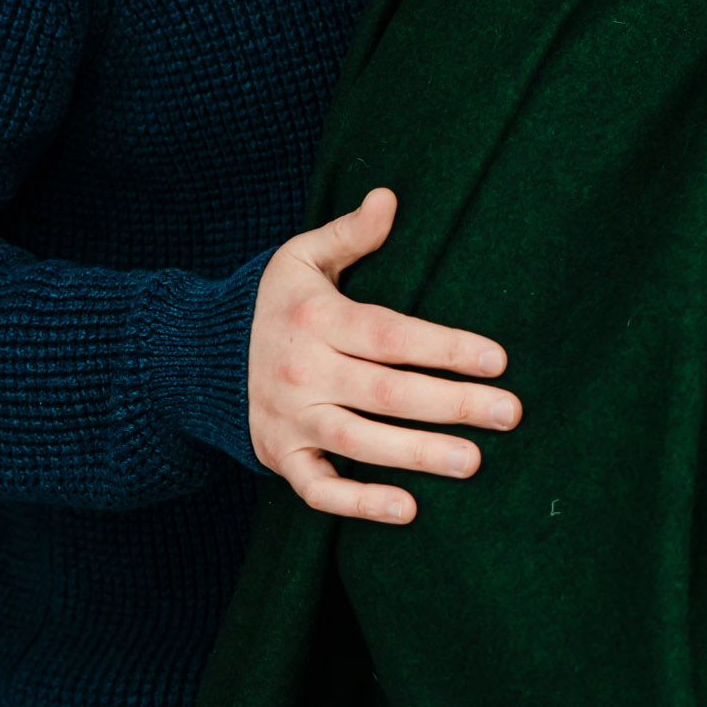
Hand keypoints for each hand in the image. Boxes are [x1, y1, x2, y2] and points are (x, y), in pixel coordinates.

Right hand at [248, 187, 519, 524]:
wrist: (197, 357)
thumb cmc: (276, 304)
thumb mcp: (302, 257)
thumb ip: (350, 234)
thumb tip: (389, 197)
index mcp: (316, 319)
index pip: (390, 335)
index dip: (444, 347)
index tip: (497, 359)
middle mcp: (302, 371)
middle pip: (387, 392)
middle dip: (452, 404)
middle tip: (509, 414)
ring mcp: (290, 419)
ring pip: (360, 441)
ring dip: (418, 454)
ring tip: (472, 462)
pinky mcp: (281, 457)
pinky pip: (320, 488)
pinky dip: (359, 502)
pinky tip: (407, 509)